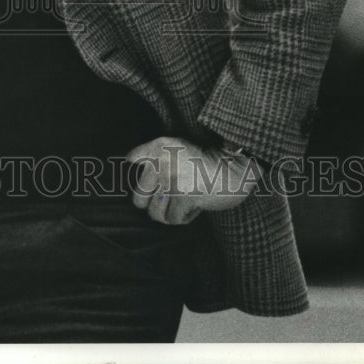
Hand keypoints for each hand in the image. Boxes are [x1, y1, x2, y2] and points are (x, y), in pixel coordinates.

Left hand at [126, 135, 256, 224]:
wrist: (234, 169)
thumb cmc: (205, 162)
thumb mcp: (177, 146)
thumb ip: (152, 153)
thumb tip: (129, 161)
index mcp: (160, 145)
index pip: (132, 158)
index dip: (141, 174)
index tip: (151, 180)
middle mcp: (162, 159)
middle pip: (139, 197)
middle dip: (151, 204)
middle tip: (166, 201)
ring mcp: (172, 179)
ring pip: (154, 213)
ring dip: (168, 213)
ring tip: (180, 204)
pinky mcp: (183, 196)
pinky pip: (173, 218)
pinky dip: (184, 217)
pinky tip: (194, 206)